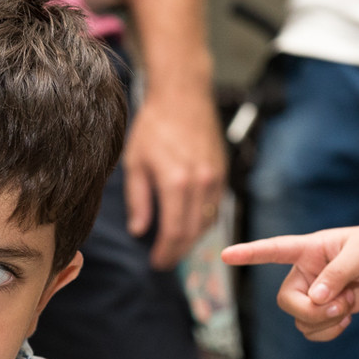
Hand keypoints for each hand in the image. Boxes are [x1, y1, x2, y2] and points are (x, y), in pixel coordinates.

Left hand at [123, 86, 225, 268]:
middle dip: (178, 252)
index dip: (165, 253)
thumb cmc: (154, 125)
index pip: (174, 232)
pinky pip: (216, 207)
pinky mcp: (223, 172)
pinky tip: (189, 226)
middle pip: (193, 233)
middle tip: (164, 261)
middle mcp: (200, 183)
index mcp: (176, 182)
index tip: (156, 263)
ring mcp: (215, 177)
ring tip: (174, 247)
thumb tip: (139, 230)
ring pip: (207, 223)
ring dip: (192, 240)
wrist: (183, 94)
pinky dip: (203, 222)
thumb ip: (138, 199)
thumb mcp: (135, 162)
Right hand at [222, 222, 358, 340]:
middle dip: (311, 311)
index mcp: (309, 249)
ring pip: (299, 319)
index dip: (249, 254)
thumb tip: (315, 299)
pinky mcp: (328, 311)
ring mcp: (315, 294)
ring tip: (349, 305)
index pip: (273, 250)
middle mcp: (306, 273)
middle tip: (340, 306)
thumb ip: (336, 275)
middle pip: (286, 300)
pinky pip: (313, 331)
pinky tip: (346, 321)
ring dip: (325, 321)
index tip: (226, 255)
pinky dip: (328, 332)